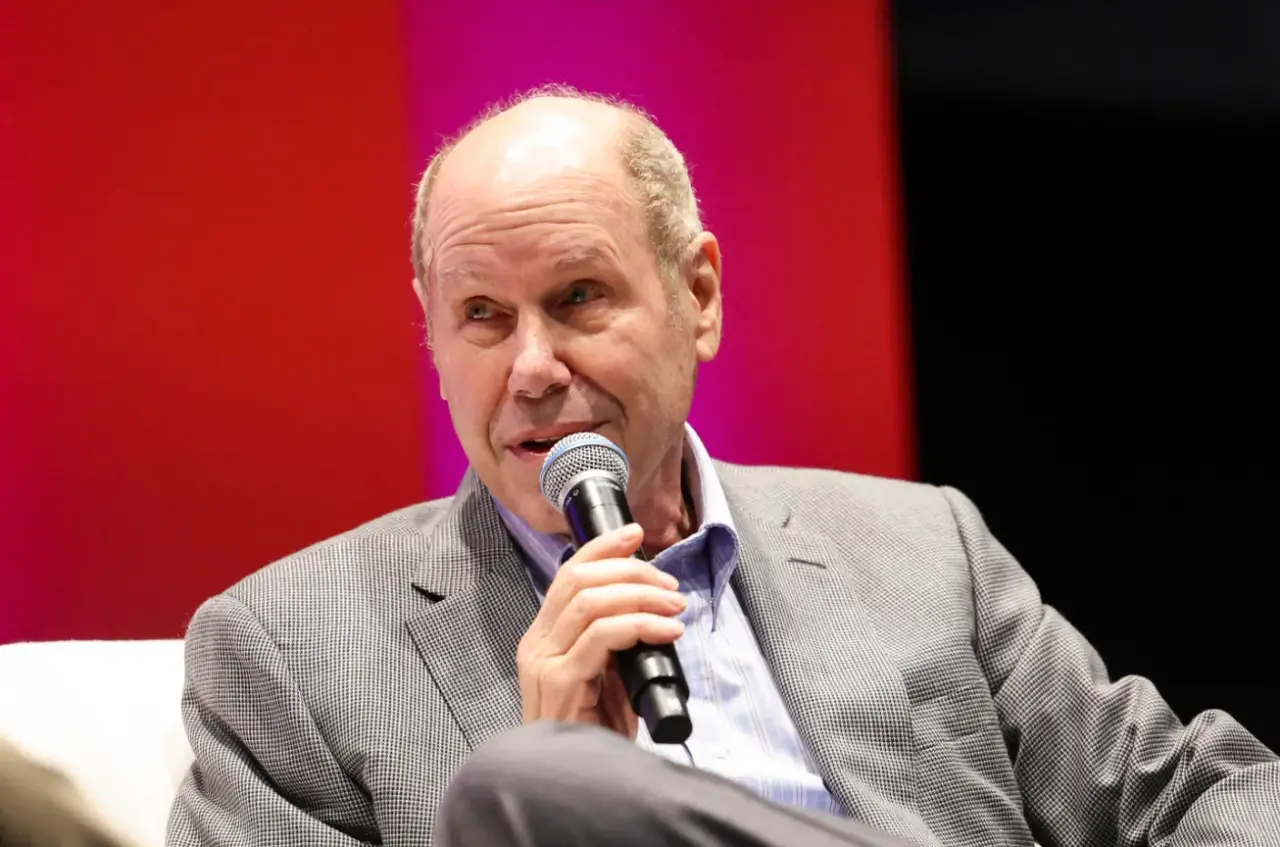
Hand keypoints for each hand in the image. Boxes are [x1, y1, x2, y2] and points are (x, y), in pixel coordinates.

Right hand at [516, 523, 686, 738]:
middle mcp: (536, 643)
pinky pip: (602, 636)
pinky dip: (641, 625)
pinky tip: (667, 633)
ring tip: (675, 608)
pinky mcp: (560, 682)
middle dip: (630, 571)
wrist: (578, 787)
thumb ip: (612, 640)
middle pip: (577, 579)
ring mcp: (544, 663)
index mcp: (543, 636)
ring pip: (590, 602)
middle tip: (670, 586)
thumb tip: (651, 603)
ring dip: (641, 596)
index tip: (635, 533)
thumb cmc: (595, 733)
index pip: (567, 574)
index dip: (602, 547)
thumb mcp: (604, 674)